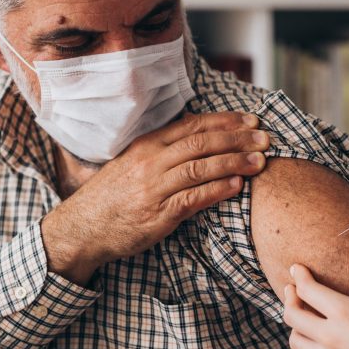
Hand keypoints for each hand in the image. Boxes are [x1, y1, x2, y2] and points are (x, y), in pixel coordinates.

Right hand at [42, 111, 268, 282]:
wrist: (83, 227)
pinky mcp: (158, 215)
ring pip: (201, 168)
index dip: (226, 121)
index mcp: (147, 145)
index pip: (193, 125)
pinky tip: (237, 185)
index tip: (251, 120)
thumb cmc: (113, 195)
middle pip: (202, 143)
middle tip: (265, 138)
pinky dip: (217, 190)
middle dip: (239, 139)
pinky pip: (193, 198)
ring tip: (260, 162)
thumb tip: (198, 131)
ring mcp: (154, 188)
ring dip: (235, 163)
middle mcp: (151, 162)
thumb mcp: (133, 162)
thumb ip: (163, 148)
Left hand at [283, 254, 348, 348]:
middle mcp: (331, 337)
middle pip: (292, 315)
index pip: (308, 290)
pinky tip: (324, 348)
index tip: (297, 269)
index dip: (299, 276)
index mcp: (346, 313)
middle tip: (293, 291)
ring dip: (297, 328)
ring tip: (305, 320)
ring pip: (296, 342)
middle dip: (289, 299)